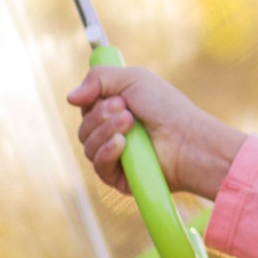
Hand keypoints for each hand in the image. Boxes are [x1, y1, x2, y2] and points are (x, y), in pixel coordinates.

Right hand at [66, 64, 246, 198]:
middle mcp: (112, 133)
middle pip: (83, 127)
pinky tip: (121, 144)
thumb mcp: (133, 80)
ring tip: (130, 124)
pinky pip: (98, 166)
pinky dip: (106, 152)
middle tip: (126, 110)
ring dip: (106, 131)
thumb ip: (98, 79)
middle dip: (101, 115)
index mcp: (115, 111)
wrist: (187, 139)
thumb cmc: (166, 108)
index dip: (92, 100)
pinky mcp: (119, 178)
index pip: (85, 107)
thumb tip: (69, 98)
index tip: (114, 95)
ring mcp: (115, 157)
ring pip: (87, 145)